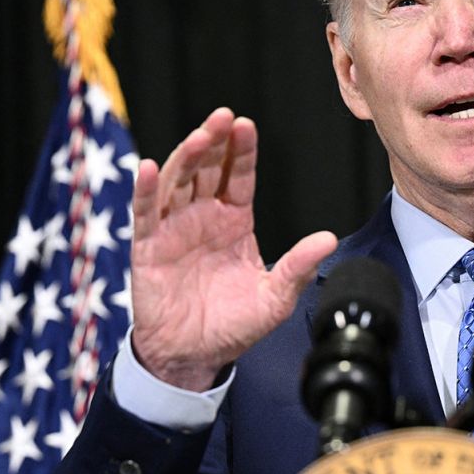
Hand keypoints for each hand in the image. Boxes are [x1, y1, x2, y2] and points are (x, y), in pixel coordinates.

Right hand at [129, 107, 336, 390]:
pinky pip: (145, 214)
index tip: (246, 125)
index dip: (241, 151)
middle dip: (214, 141)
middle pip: (206, 168)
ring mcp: (173, 228)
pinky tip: (149, 168)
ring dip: (186, 156)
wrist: (194, 356)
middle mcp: (203, 217)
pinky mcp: (148, 247)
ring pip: (177, 181)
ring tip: (200, 135)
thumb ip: (297, 267)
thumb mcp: (275, 297)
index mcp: (234, 221)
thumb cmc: (234, 326)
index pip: (238, 176)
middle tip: (223, 117)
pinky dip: (146, 190)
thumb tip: (329, 240)